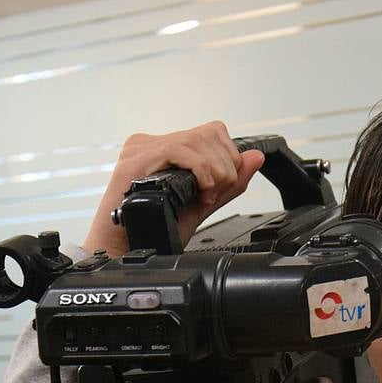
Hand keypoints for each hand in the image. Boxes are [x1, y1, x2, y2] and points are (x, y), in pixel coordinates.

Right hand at [84, 120, 264, 256]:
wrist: (126, 251)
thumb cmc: (157, 230)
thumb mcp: (203, 203)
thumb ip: (230, 181)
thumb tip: (256, 157)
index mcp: (164, 148)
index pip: (211, 132)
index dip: (228, 158)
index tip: (222, 187)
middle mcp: (150, 143)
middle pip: (208, 133)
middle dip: (225, 167)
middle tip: (213, 195)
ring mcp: (141, 150)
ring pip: (197, 140)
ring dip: (214, 172)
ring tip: (204, 196)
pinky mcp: (134, 161)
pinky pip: (179, 150)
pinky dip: (200, 172)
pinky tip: (198, 193)